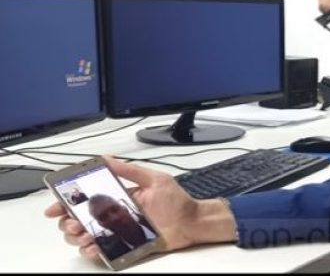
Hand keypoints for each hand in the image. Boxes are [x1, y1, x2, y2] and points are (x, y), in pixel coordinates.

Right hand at [44, 156, 236, 259]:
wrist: (191, 223)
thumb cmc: (177, 201)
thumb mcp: (154, 179)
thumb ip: (129, 171)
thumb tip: (106, 158)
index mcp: (118, 197)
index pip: (86, 198)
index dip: (67, 201)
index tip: (57, 204)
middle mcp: (115, 215)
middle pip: (80, 219)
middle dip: (68, 221)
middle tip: (72, 221)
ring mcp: (118, 231)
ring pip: (86, 236)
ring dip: (78, 236)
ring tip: (84, 233)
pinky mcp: (125, 246)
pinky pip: (102, 251)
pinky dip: (92, 250)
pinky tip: (93, 247)